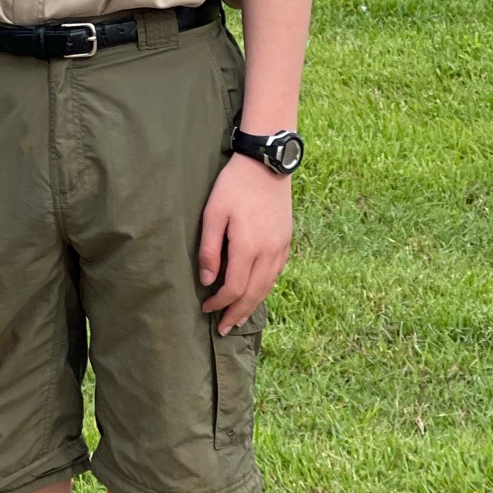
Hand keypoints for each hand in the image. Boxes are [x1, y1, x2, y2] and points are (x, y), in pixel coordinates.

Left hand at [198, 154, 293, 334]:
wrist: (266, 164)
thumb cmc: (234, 185)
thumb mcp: (213, 212)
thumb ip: (209, 248)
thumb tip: (207, 280)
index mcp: (248, 247)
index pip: (234, 288)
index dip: (220, 303)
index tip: (206, 309)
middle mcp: (269, 253)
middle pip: (253, 294)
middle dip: (237, 313)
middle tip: (224, 329)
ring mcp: (280, 248)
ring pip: (267, 287)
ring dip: (252, 305)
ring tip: (240, 318)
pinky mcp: (286, 241)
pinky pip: (276, 274)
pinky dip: (264, 289)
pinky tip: (257, 292)